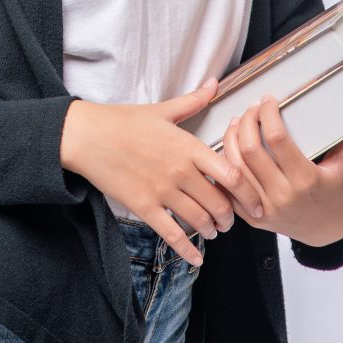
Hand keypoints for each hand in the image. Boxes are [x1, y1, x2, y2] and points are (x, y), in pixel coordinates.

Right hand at [60, 78, 243, 265]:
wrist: (88, 135)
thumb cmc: (124, 120)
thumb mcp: (162, 109)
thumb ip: (193, 101)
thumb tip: (214, 83)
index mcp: (188, 146)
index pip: (231, 173)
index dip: (248, 193)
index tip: (254, 203)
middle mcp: (180, 170)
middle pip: (218, 202)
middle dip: (230, 217)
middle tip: (231, 222)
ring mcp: (162, 190)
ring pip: (199, 220)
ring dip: (211, 230)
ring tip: (213, 232)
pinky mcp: (143, 206)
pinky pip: (171, 233)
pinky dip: (186, 250)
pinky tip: (196, 259)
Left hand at [217, 94, 342, 246]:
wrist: (326, 232)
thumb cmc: (335, 194)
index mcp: (305, 181)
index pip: (277, 141)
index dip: (267, 115)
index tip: (267, 100)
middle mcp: (282, 196)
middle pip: (251, 151)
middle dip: (246, 123)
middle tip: (250, 109)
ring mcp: (264, 209)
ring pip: (235, 168)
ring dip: (230, 140)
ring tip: (237, 122)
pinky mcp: (252, 218)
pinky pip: (229, 190)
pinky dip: (225, 167)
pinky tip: (228, 148)